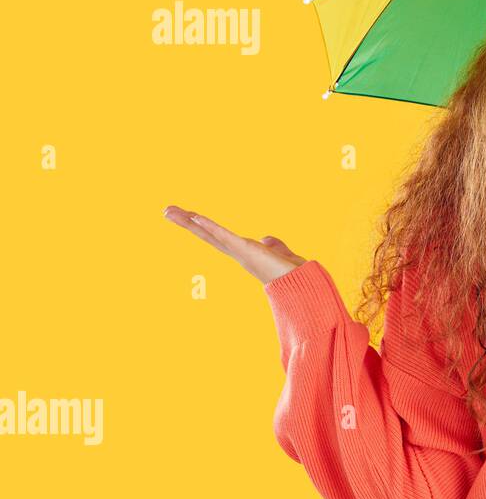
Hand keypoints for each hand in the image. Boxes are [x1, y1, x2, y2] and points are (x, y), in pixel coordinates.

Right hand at [162, 206, 306, 284]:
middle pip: (207, 234)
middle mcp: (238, 253)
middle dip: (187, 222)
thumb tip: (266, 239)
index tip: (187, 215)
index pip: (218, 236)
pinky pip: (225, 236)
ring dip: (190, 221)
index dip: (202, 226)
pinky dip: (210, 226)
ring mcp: (241, 252)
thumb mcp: (283, 254)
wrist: (305, 287)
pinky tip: (195, 217)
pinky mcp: (247, 250)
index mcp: (245, 252)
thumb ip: (275, 246)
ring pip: (210, 233)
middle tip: (166, 211)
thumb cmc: (296, 275)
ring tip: (169, 211)